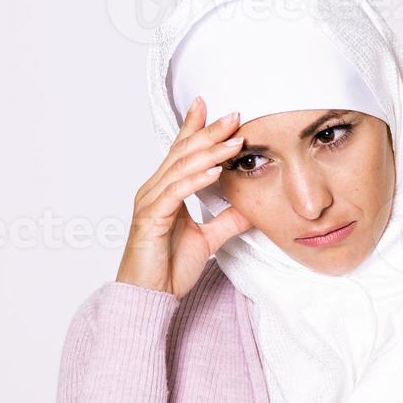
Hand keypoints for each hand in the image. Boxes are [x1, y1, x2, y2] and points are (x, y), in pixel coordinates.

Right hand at [116, 95, 252, 299]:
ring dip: (209, 153)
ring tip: (234, 141)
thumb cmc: (168, 268)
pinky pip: (175, 193)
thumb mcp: (208, 239)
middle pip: (182, 152)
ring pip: (181, 168)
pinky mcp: (151, 219)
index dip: (194, 127)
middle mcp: (154, 190)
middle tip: (235, 115)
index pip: (180, 152)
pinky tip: (215, 171)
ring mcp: (150, 203)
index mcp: (164, 191)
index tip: (209, 105)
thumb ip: (227, 220)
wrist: (150, 297)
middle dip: (209, 132)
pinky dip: (196, 180)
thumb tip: (252, 206)